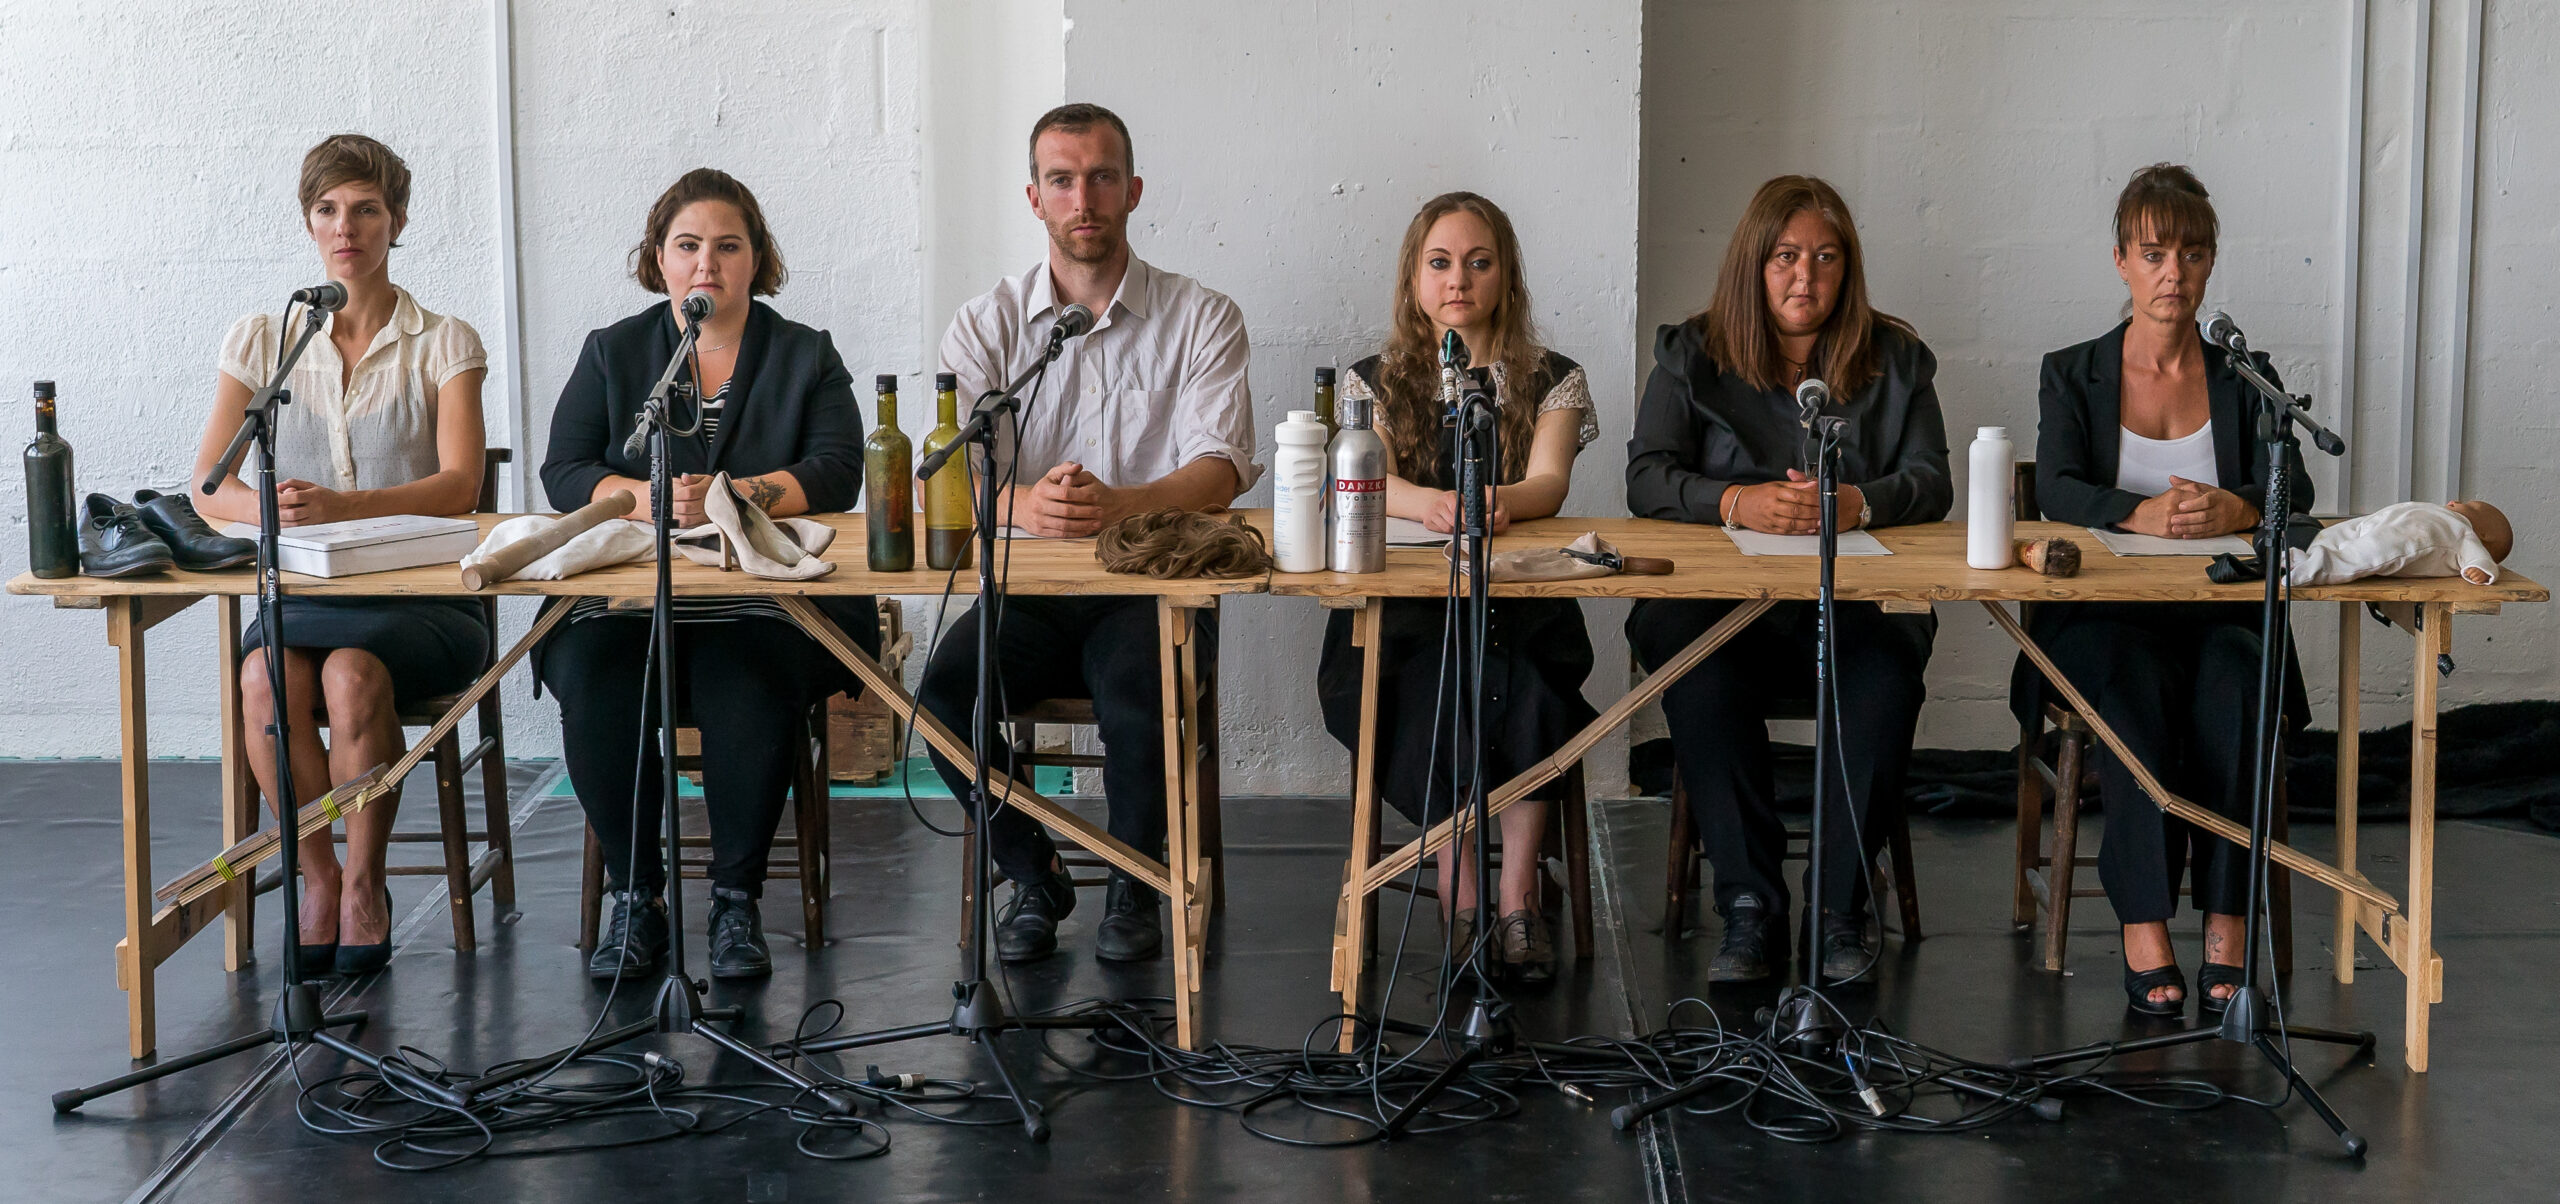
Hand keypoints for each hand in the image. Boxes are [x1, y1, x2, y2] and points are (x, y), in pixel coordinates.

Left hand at [275, 480, 352, 526]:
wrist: (342, 507)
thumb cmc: (325, 495)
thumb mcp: (310, 485)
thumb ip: (293, 483)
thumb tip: (277, 486)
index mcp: (313, 496)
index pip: (295, 497)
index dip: (282, 498)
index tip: (272, 497)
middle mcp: (314, 508)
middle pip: (293, 512)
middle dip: (278, 511)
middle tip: (269, 507)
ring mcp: (314, 518)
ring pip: (294, 522)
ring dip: (281, 519)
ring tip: (273, 514)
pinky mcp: (312, 525)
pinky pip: (297, 527)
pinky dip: (287, 525)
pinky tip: (281, 521)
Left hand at [665, 474, 712, 528]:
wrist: (721, 498)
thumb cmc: (709, 488)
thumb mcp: (702, 479)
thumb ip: (692, 478)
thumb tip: (684, 478)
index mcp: (705, 490)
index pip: (688, 493)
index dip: (676, 493)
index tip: (670, 492)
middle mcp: (706, 504)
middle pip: (685, 507)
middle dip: (673, 504)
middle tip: (667, 501)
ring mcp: (704, 516)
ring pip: (685, 518)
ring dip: (674, 514)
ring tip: (670, 508)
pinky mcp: (701, 523)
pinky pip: (687, 525)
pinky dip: (678, 522)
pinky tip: (675, 515)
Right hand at [1006, 462, 1114, 536]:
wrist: (1022, 507)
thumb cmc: (1043, 490)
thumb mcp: (1052, 476)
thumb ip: (1066, 469)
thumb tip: (1078, 466)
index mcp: (1043, 490)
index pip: (1065, 493)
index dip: (1082, 495)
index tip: (1096, 497)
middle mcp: (1039, 505)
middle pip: (1067, 511)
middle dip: (1086, 512)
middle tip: (1100, 511)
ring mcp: (1040, 520)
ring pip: (1065, 525)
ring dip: (1084, 525)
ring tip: (1097, 522)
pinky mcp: (1041, 531)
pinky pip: (1061, 534)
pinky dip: (1076, 533)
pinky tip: (1087, 530)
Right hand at [1420, 487, 1509, 534]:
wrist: (1429, 502)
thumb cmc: (1447, 502)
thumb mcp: (1458, 499)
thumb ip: (1467, 505)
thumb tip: (1480, 514)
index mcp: (1448, 497)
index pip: (1457, 510)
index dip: (1465, 519)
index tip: (1470, 523)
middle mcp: (1438, 504)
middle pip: (1453, 521)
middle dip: (1461, 526)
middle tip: (1466, 527)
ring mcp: (1432, 513)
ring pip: (1447, 527)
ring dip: (1454, 529)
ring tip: (1457, 526)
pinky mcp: (1427, 522)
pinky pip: (1440, 531)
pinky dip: (1446, 531)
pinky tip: (1448, 525)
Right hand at [1725, 471, 1857, 534]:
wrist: (1740, 505)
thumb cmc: (1759, 494)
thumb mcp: (1776, 485)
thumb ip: (1796, 485)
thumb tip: (1813, 485)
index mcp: (1775, 492)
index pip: (1797, 495)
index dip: (1811, 498)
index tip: (1822, 499)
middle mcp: (1772, 506)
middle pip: (1797, 510)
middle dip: (1813, 512)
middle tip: (1824, 512)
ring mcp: (1771, 519)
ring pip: (1793, 522)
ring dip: (1809, 523)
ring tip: (1819, 522)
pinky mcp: (1770, 529)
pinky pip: (1787, 531)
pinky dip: (1800, 531)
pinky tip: (1809, 529)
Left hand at [2164, 476, 2254, 537]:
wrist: (2242, 512)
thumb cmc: (2221, 499)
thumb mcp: (2208, 489)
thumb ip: (2189, 484)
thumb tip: (2172, 479)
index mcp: (2216, 498)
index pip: (2205, 501)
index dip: (2193, 504)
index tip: (2181, 506)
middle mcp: (2219, 511)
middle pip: (2203, 516)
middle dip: (2187, 518)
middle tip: (2173, 519)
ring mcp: (2219, 522)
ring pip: (2203, 526)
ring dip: (2188, 528)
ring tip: (2174, 528)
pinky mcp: (2219, 532)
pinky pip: (2206, 534)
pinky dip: (2195, 536)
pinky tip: (2184, 536)